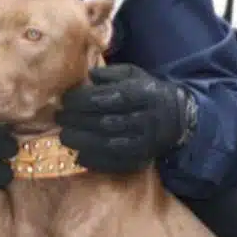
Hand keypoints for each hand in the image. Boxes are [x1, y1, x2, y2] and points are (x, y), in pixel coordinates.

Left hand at [57, 64, 194, 173]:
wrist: (177, 118)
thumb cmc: (147, 92)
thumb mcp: (135, 74)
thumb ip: (111, 73)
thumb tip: (89, 75)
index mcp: (143, 95)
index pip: (109, 98)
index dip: (83, 100)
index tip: (65, 100)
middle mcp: (145, 119)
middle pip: (106, 122)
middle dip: (77, 121)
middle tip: (59, 118)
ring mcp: (143, 142)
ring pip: (108, 144)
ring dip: (82, 141)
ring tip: (64, 136)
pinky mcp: (141, 159)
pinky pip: (116, 163)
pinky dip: (95, 161)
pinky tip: (79, 155)